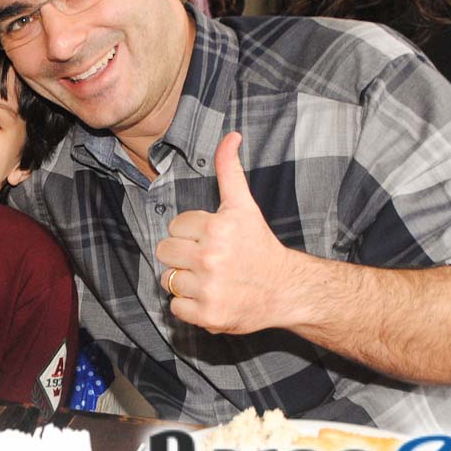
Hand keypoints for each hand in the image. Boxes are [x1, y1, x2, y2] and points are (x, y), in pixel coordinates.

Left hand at [155, 132, 297, 334]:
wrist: (286, 289)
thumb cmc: (260, 246)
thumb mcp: (244, 205)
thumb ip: (230, 169)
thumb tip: (230, 135)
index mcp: (217, 228)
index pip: (175, 226)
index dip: (191, 232)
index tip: (212, 239)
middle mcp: (212, 257)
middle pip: (164, 252)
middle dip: (182, 255)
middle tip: (207, 259)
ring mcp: (209, 288)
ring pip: (167, 280)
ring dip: (184, 281)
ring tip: (209, 279)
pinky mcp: (208, 315)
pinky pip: (175, 308)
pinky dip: (189, 307)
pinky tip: (210, 298)